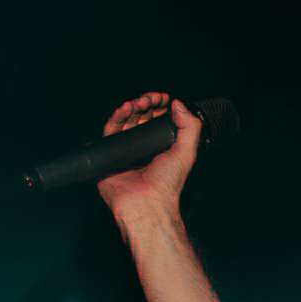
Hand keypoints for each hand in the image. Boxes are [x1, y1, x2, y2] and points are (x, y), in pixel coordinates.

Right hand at [95, 90, 202, 216]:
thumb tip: (179, 105)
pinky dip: (117, 117)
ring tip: (138, 103)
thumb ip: (189, 128)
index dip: (159, 106)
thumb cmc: (167, 185)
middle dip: (146, 103)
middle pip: (141, 116)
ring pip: (126, 120)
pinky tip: (124, 109)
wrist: (147, 203)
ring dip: (132, 107)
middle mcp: (143, 146)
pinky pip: (111, 130)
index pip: (157, 119)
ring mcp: (126, 149)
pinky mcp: (111, 153)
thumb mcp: (186, 153)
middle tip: (150, 99)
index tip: (163, 98)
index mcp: (160, 146)